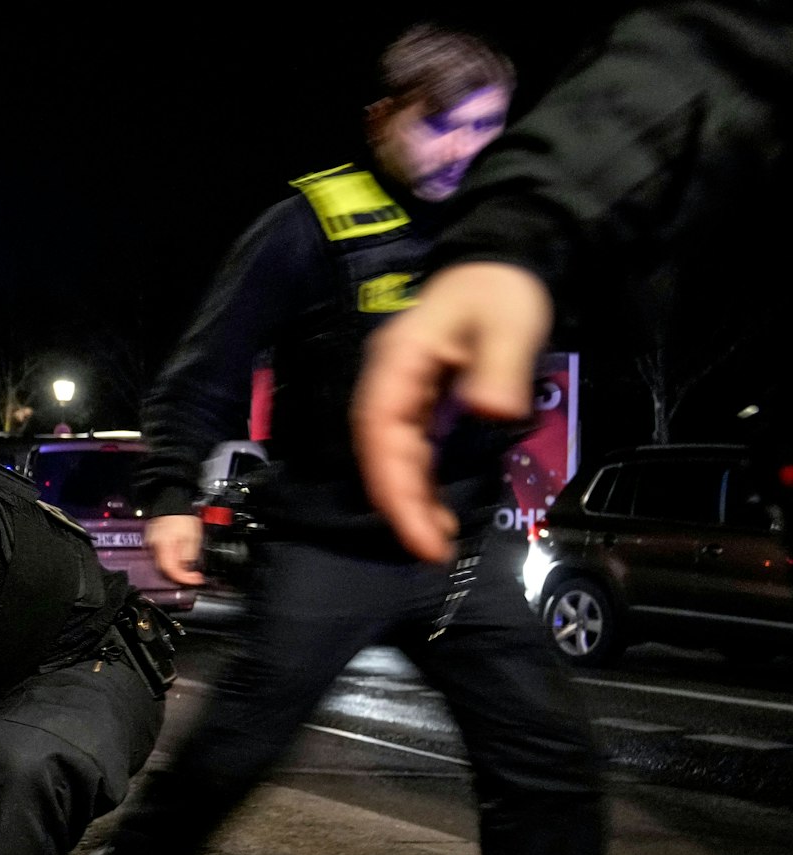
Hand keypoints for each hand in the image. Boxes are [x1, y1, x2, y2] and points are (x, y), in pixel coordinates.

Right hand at [146, 514, 205, 585]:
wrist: (173, 502)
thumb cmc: (182, 516)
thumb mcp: (193, 537)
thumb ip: (190, 555)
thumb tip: (188, 566)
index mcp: (164, 547)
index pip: (171, 571)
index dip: (184, 578)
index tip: (195, 579)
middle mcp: (155, 546)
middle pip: (166, 569)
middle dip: (180, 574)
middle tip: (193, 575)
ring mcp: (153, 543)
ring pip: (163, 563)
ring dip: (176, 567)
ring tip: (189, 565)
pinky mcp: (154, 539)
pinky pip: (162, 554)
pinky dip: (171, 559)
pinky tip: (180, 556)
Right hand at [352, 262, 553, 563]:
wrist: (498, 268)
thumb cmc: (499, 291)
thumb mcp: (509, 321)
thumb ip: (499, 366)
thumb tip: (489, 410)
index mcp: (399, 361)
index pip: (382, 433)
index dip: (394, 486)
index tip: (419, 530)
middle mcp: (388, 383)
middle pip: (380, 454)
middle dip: (401, 506)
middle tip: (432, 552)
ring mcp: (399, 396)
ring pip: (391, 459)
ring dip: (409, 503)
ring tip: (437, 544)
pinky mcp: (415, 407)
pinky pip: (408, 453)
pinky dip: (419, 487)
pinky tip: (437, 515)